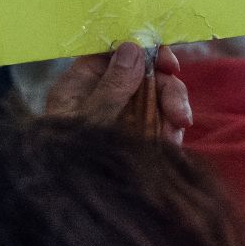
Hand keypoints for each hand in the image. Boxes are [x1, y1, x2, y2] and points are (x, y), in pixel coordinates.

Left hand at [44, 43, 192, 144]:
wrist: (65, 197)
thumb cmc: (65, 157)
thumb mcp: (89, 119)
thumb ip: (112, 86)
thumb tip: (133, 48)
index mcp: (84, 80)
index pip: (117, 51)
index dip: (146, 50)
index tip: (169, 65)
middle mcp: (104, 93)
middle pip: (145, 75)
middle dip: (168, 91)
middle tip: (179, 115)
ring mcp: (120, 115)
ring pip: (157, 100)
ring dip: (172, 114)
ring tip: (172, 139)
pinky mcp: (133, 137)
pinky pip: (158, 125)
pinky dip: (169, 132)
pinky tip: (170, 146)